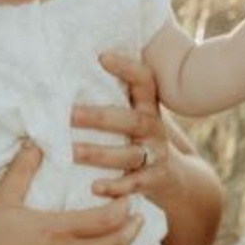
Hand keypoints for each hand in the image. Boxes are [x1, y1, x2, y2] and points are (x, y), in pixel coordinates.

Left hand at [71, 51, 172, 198]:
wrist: (176, 178)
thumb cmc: (140, 140)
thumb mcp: (135, 115)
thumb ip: (113, 99)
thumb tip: (68, 72)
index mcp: (148, 107)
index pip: (144, 81)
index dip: (126, 68)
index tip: (102, 57)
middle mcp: (153, 129)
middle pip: (130, 120)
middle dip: (98, 117)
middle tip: (68, 115)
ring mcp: (155, 155)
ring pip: (128, 154)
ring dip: (98, 154)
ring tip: (71, 152)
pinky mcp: (153, 181)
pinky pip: (134, 184)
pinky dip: (116, 187)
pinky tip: (94, 188)